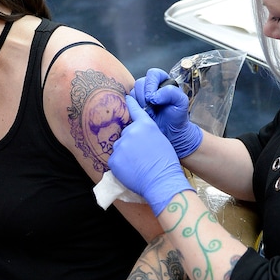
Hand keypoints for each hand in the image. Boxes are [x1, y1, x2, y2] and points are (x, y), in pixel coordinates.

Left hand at [109, 95, 193, 215]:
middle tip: (141, 154)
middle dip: (131, 141)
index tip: (127, 98)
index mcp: (145, 125)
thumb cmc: (166, 162)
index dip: (131, 104)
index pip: (135, 110)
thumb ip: (148, 133)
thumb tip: (139, 134)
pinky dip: (120, 164)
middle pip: (126, 134)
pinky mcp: (113, 159)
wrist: (161, 180)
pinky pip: (115, 159)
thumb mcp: (160, 140)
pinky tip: (130, 170)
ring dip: (125, 152)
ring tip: (136, 164)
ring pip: (120, 146)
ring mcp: (120, 145)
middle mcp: (130, 132)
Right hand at [131, 68, 202, 158]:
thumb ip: (171, 93)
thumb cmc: (177, 117)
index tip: (153, 99)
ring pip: (133, 92)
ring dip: (139, 103)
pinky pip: (128, 102)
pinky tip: (142, 114)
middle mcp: (152, 86)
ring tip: (149, 113)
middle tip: (151, 108)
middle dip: (144, 96)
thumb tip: (154, 96)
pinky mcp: (135, 105)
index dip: (151, 84)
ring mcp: (142, 95)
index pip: (153, 74)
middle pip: (140, 82)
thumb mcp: (181, 103)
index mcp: (163, 81)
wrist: (171, 133)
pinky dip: (133, 108)